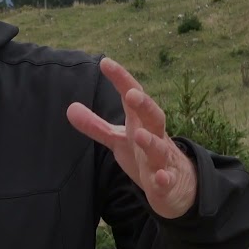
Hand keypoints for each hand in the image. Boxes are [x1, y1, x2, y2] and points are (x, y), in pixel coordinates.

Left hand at [66, 58, 196, 218]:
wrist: (178, 185)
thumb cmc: (144, 155)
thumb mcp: (118, 140)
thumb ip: (95, 125)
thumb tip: (70, 107)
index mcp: (141, 123)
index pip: (133, 98)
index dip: (121, 80)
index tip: (105, 63)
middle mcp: (155, 137)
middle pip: (154, 117)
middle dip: (144, 105)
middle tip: (131, 94)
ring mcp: (163, 160)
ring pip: (160, 149)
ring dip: (151, 142)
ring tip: (139, 135)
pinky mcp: (167, 183)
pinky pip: (167, 181)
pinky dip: (164, 179)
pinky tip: (160, 178)